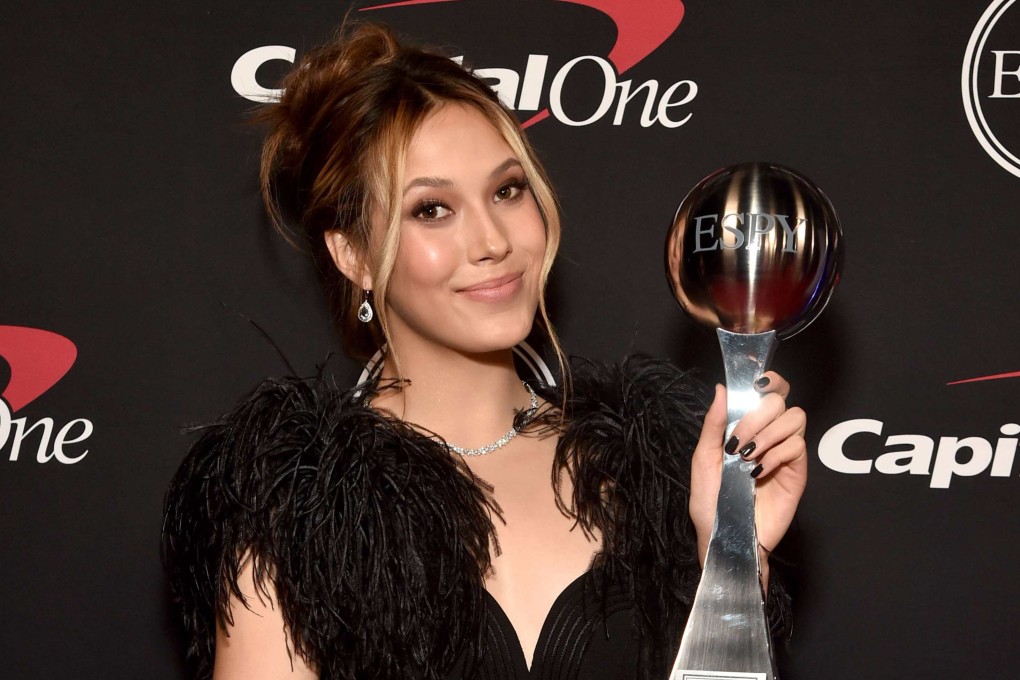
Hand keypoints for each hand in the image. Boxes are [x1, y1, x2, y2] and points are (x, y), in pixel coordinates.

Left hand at [688, 372, 807, 565]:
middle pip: (781, 400)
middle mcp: (769, 435)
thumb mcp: (703, 459)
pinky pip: (797, 447)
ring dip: (768, 432)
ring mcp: (785, 453)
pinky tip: (758, 471)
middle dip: (757, 414)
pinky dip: (776, 454)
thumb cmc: (710, 501)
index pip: (769, 391)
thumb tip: (722, 388)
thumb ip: (713, 423)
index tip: (755, 384)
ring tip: (747, 457)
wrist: (723, 537)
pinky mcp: (797, 473)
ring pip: (795, 418)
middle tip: (738, 440)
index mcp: (747, 427)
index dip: (768, 381)